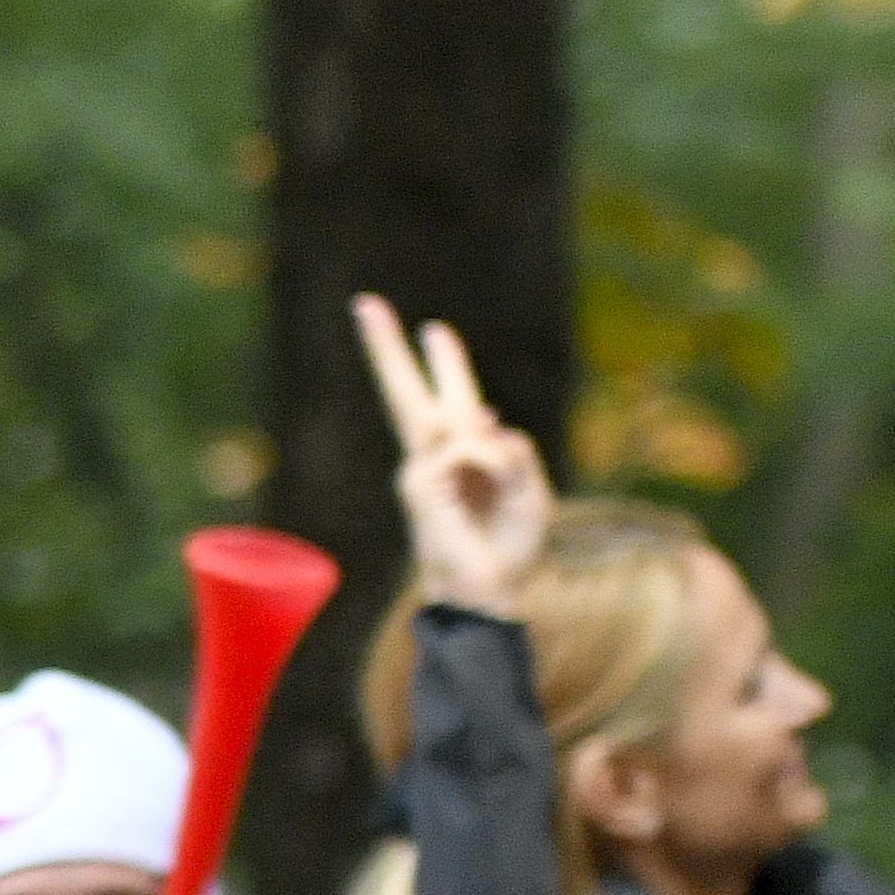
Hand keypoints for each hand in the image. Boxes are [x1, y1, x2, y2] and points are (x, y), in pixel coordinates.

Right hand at [355, 295, 551, 617]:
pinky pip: (467, 447)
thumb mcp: (531, 490)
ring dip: (496, 457)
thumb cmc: (510, 548)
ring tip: (502, 494)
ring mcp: (420, 470)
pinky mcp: (417, 482)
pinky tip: (489, 491)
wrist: (488, 592)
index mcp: (463, 456)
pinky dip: (491, 465)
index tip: (434, 331)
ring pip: (464, 423)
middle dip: (385, 347)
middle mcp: (433, 458)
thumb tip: (482, 424)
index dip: (444, 363)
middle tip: (364, 303)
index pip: (451, 399)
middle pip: (406, 393)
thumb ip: (513, 451)